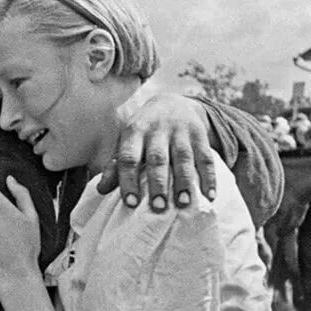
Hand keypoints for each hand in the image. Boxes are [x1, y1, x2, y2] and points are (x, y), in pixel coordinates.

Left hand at [96, 94, 216, 210]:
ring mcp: (180, 131)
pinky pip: (206, 157)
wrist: (172, 102)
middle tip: (158, 208)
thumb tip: (101, 190)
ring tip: (183, 204)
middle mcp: (157, 129)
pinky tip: (209, 196)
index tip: (131, 203)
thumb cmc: (143, 132)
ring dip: (184, 182)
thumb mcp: (127, 142)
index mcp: (134, 131)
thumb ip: (115, 165)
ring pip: (183, 158)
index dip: (128, 180)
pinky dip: (209, 177)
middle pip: (157, 158)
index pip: (129, 158)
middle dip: (158, 184)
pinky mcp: (199, 134)